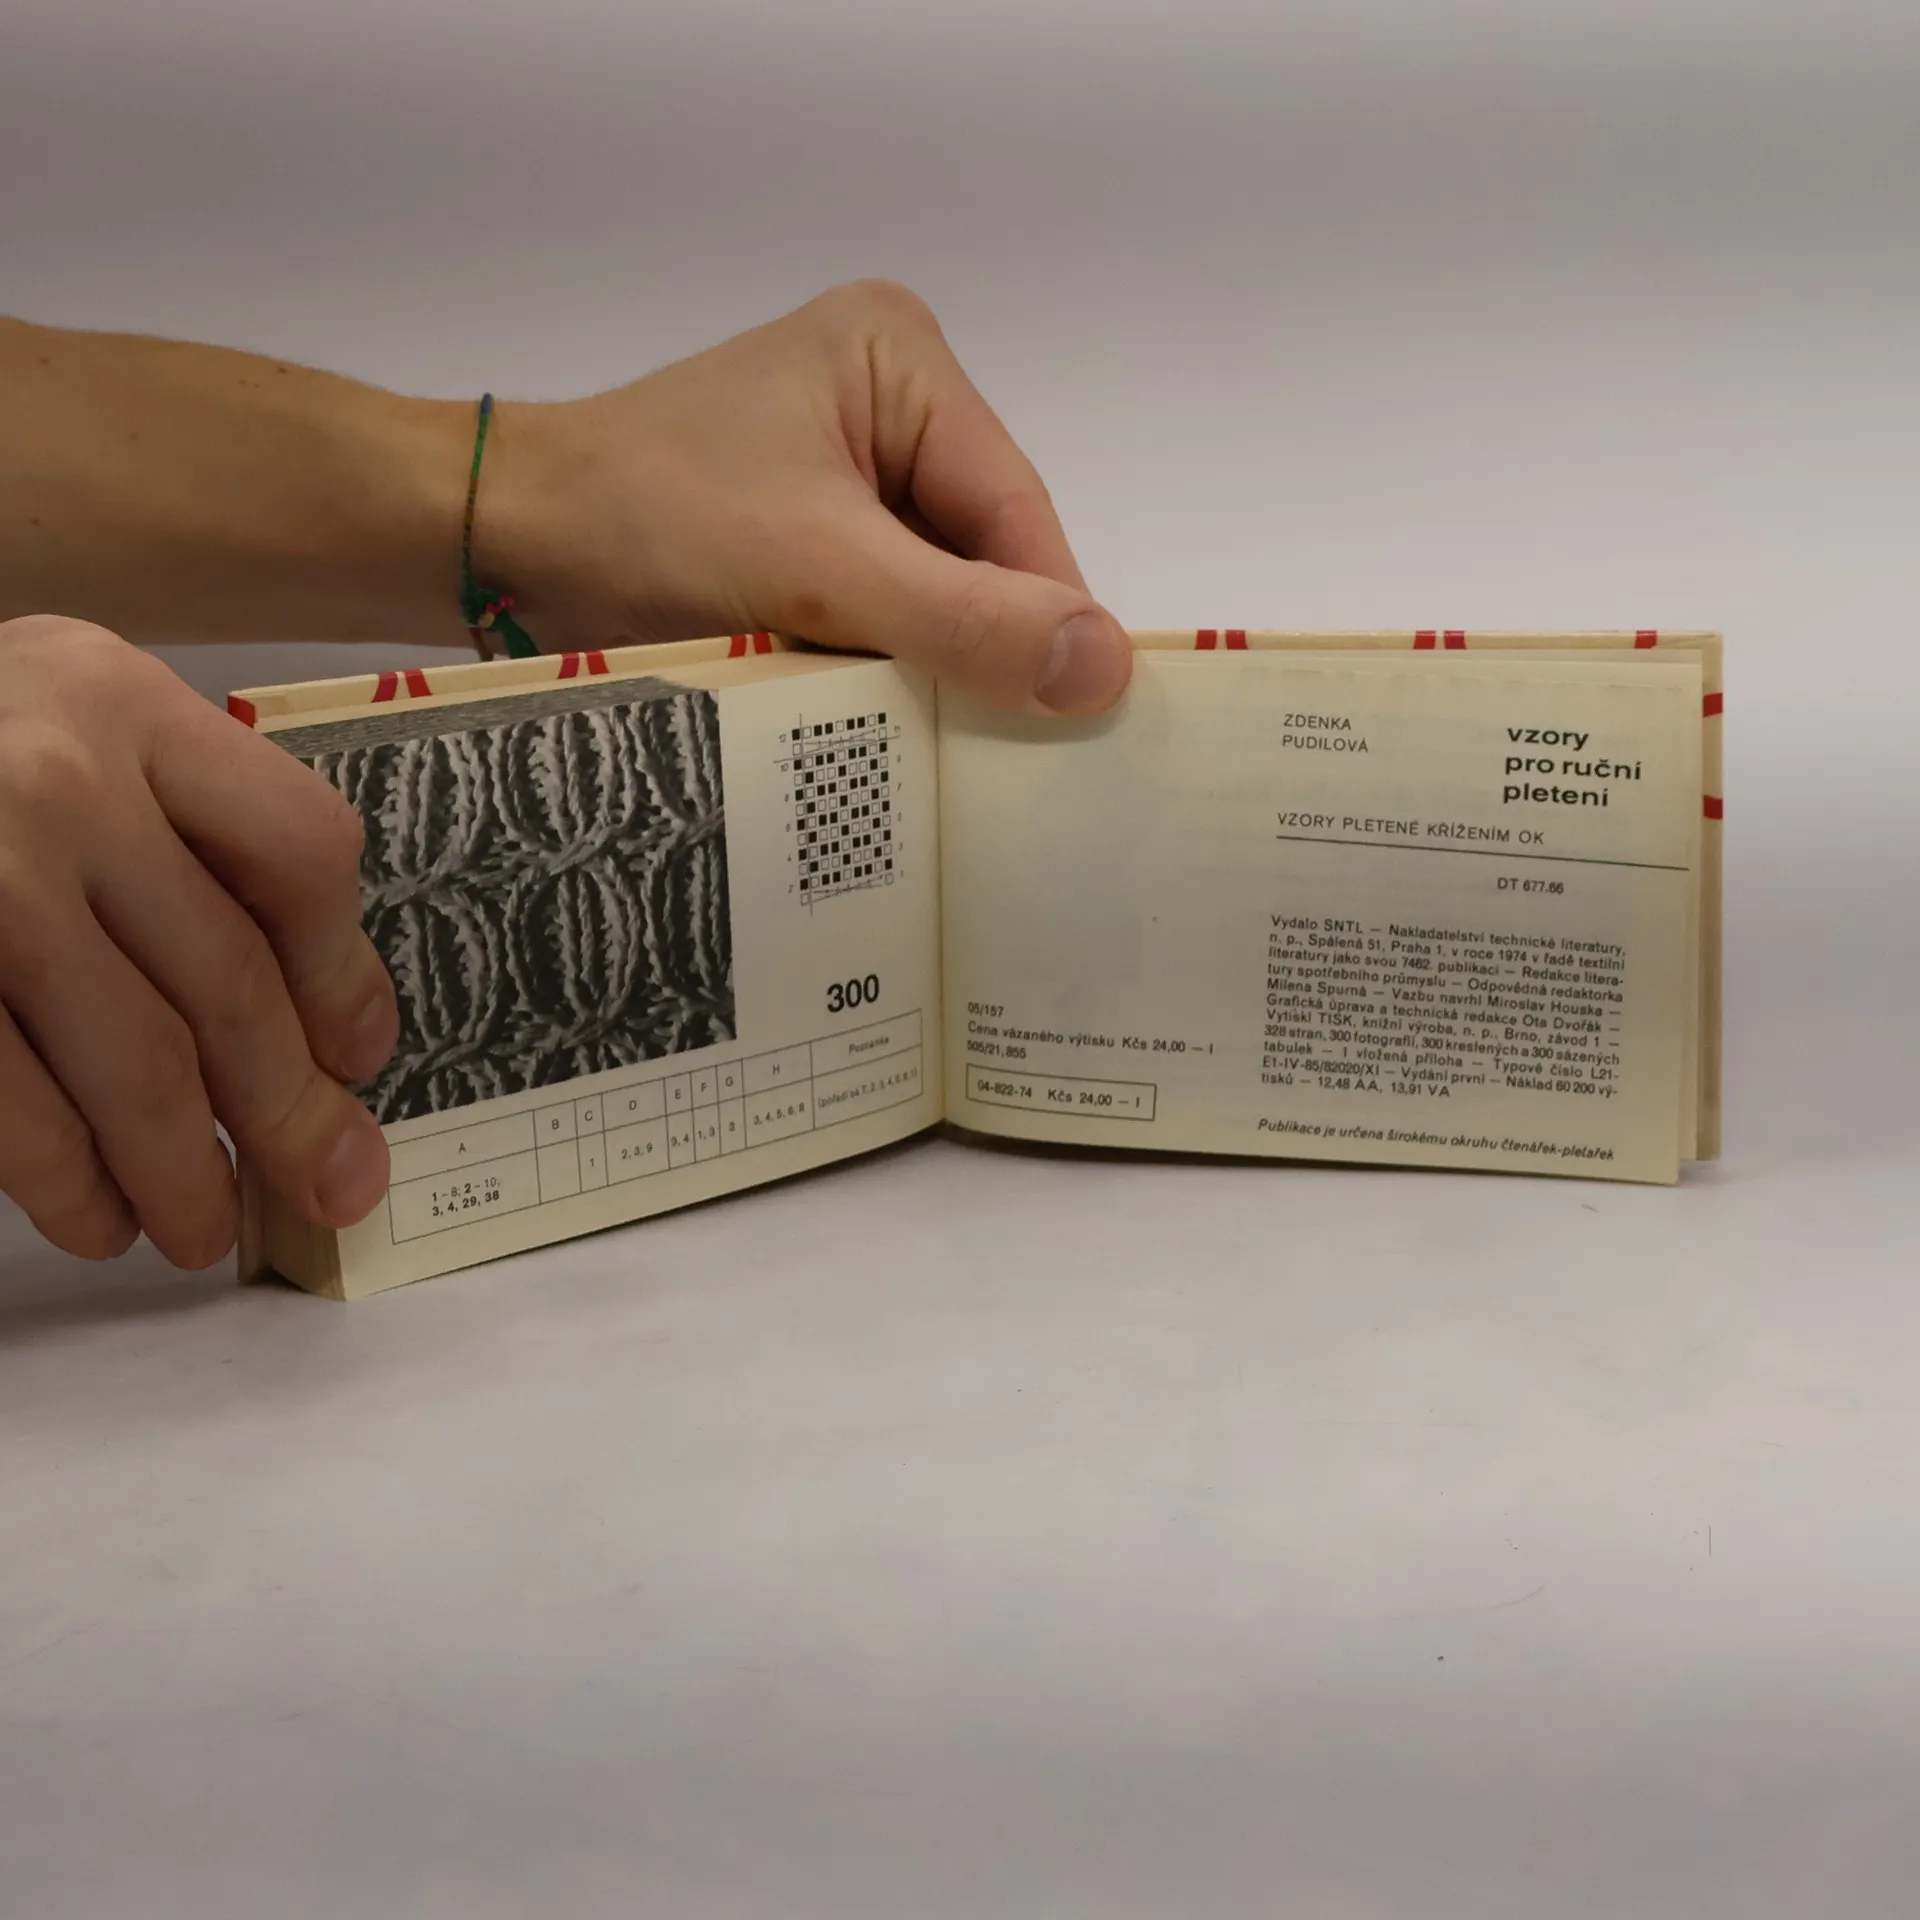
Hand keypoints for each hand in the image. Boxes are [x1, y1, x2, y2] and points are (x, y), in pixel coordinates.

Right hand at [0, 617, 395, 1266]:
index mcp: (124, 702)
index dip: (344, 974)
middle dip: (288, 1113)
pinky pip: (12, 1104)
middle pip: (226, 980)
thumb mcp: (73, 728)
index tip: (359, 1057)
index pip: (298, 851)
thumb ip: (183, 832)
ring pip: (131, 1063)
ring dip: (181, 1172)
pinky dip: (66, 1181)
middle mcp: (53, 779)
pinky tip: (97, 1218)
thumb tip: (322, 1033)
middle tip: (330, 1189)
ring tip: (204, 1228)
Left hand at [489, 280, 1134, 713]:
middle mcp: (884, 399)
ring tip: (942, 751)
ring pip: (935, 591)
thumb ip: (963, 620)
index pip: (1014, 509)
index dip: (1046, 619)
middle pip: (981, 551)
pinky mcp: (803, 527)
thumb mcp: (817, 572)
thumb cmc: (642, 526)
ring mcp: (841, 466)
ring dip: (931, 666)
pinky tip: (880, 724)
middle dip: (983, 644)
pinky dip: (882, 668)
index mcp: (901, 359)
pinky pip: (882, 608)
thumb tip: (1106, 668)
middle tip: (1011, 759)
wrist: (493, 545)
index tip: (1077, 726)